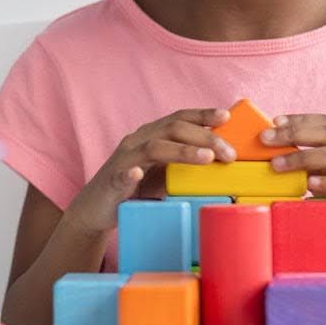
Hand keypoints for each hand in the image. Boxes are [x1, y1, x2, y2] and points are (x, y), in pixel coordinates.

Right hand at [68, 108, 234, 233]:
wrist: (97, 209)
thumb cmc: (136, 190)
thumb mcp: (165, 173)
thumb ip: (186, 164)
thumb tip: (224, 163)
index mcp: (151, 136)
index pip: (178, 119)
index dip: (201, 115)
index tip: (226, 116)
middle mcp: (137, 142)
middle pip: (171, 129)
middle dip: (203, 137)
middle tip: (229, 153)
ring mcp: (123, 162)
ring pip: (152, 148)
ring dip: (181, 151)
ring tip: (206, 158)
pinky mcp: (111, 183)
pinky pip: (120, 176)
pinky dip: (129, 174)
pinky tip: (137, 173)